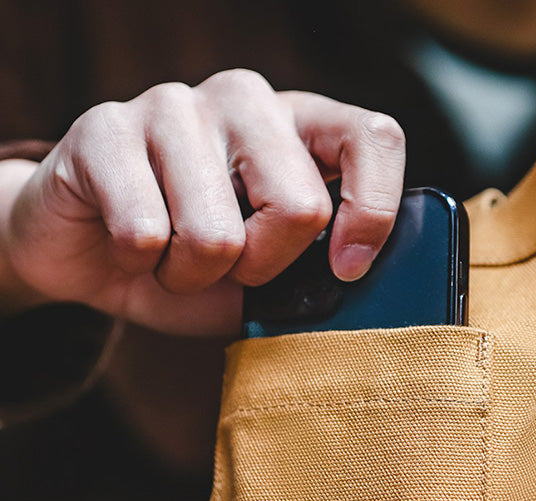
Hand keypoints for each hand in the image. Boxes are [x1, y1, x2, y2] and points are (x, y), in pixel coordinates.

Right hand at [0, 70, 405, 335]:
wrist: (85, 251)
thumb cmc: (186, 262)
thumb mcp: (263, 280)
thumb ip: (307, 277)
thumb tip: (344, 287)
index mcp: (297, 128)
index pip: (372, 137)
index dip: (373, 211)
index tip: (347, 269)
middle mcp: (244, 100)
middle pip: (300, 207)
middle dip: (262, 269)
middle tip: (228, 267)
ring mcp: (174, 105)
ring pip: (217, 234)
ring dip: (190, 276)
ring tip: (170, 258)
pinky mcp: (106, 128)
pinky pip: (143, 233)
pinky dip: (138, 266)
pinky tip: (129, 245)